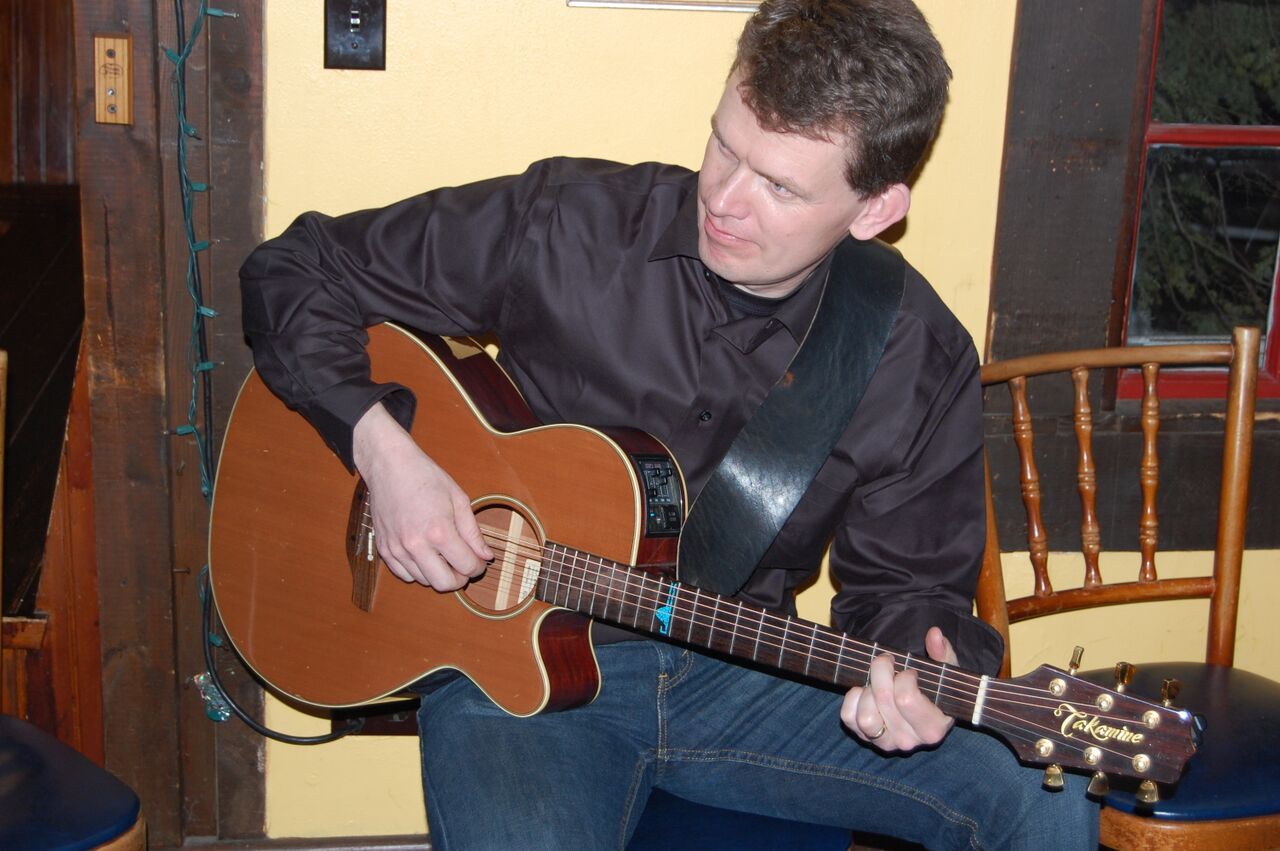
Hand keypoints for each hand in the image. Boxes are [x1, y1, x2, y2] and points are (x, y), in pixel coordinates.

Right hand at [352, 403, 493, 589]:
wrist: (390, 465)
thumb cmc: (426, 477)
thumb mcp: (458, 499)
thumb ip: (473, 532)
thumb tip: (486, 556)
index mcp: (439, 531)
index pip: (466, 566)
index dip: (478, 567)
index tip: (480, 562)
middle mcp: (416, 545)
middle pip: (444, 583)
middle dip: (460, 579)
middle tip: (464, 566)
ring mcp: (397, 548)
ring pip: (424, 581)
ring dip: (439, 574)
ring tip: (445, 558)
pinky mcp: (384, 548)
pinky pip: (403, 574)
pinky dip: (418, 572)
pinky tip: (426, 557)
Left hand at [840, 626, 956, 751]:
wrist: (923, 711)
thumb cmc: (936, 690)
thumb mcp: (945, 672)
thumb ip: (943, 653)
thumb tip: (935, 634)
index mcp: (933, 728)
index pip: (906, 698)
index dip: (904, 677)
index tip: (910, 671)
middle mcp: (909, 741)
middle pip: (883, 699)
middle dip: (882, 671)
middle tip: (887, 662)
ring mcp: (886, 743)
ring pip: (865, 716)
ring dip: (868, 691)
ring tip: (878, 683)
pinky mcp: (865, 739)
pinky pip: (848, 717)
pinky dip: (853, 699)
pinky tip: (865, 692)